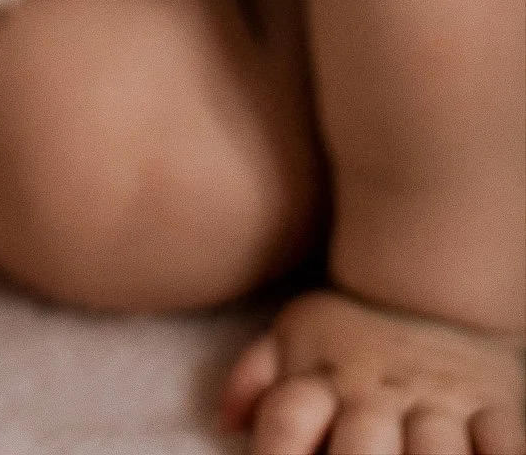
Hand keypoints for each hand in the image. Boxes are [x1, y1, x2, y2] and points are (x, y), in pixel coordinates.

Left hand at [220, 289, 523, 454]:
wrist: (433, 284)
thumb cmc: (352, 329)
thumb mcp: (294, 336)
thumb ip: (254, 377)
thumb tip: (224, 422)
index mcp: (323, 379)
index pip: (287, 420)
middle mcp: (378, 395)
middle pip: (361, 452)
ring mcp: (439, 402)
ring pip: (436, 454)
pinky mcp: (495, 406)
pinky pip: (504, 442)